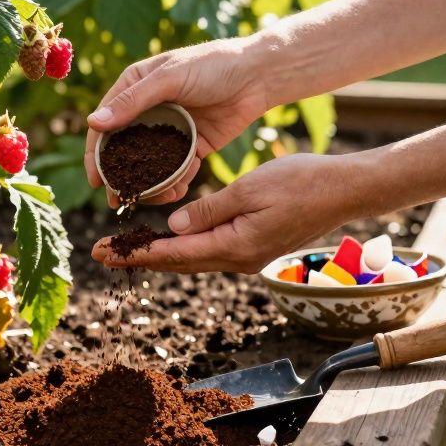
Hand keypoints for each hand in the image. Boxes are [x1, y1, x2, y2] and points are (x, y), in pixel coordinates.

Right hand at [84, 38, 273, 205]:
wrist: (257, 75)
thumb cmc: (211, 65)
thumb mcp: (169, 78)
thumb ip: (133, 101)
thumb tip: (94, 123)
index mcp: (135, 87)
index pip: (105, 123)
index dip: (96, 152)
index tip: (94, 180)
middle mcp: (148, 109)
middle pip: (125, 148)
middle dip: (120, 175)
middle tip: (117, 200)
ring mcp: (170, 129)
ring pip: (150, 163)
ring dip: (149, 183)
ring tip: (149, 200)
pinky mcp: (193, 144)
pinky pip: (178, 168)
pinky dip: (176, 181)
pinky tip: (177, 191)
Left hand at [91, 153, 368, 272]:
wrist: (345, 191)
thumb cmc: (301, 183)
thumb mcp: (249, 190)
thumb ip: (209, 210)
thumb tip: (173, 225)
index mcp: (233, 246)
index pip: (173, 254)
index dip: (135, 252)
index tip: (102, 252)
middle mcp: (238, 258)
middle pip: (177, 262)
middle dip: (138, 256)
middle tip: (100, 252)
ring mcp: (247, 255)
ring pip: (192, 258)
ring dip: (158, 252)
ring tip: (125, 246)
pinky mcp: (254, 246)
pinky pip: (208, 250)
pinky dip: (182, 246)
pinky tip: (168, 237)